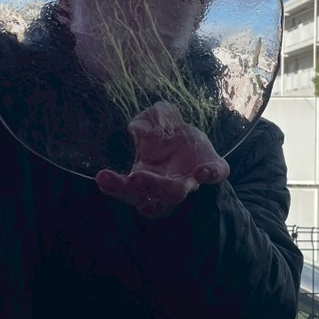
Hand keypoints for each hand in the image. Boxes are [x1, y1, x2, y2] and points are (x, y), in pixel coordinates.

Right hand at [96, 102, 228, 218]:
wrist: (191, 144)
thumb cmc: (162, 139)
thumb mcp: (150, 124)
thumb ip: (143, 123)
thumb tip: (137, 127)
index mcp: (144, 178)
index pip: (127, 190)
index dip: (116, 187)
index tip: (103, 178)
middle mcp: (165, 187)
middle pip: (151, 194)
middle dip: (144, 188)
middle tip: (135, 179)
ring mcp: (188, 181)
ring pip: (176, 191)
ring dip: (171, 188)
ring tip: (172, 184)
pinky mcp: (214, 170)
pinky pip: (215, 174)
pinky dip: (209, 173)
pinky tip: (202, 172)